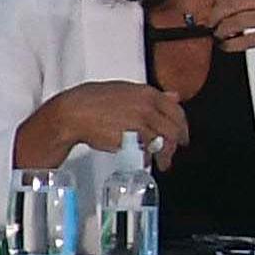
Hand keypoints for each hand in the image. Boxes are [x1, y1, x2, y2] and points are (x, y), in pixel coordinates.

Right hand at [15, 81, 188, 170]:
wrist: (72, 113)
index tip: (182, 134)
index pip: (176, 110)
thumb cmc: (92, 102)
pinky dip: (149, 158)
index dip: (182, 125)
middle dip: (176, 143)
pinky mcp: (131, 136)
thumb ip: (151, 97)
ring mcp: (141, 121)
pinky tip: (146, 162)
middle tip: (172, 152)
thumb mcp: (125, 91)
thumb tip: (174, 97)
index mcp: (148, 93)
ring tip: (162, 163)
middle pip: (174, 127)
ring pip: (164, 140)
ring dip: (165, 154)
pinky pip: (148, 150)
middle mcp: (148, 106)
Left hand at [207, 0, 254, 112]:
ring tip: (218, 36)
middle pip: (236, 1)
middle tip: (210, 23)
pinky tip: (227, 47)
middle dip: (217, 13)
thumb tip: (224, 4)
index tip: (213, 5)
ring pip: (240, 19)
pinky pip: (250, 38)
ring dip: (223, 29)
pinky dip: (233, 43)